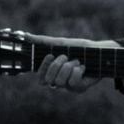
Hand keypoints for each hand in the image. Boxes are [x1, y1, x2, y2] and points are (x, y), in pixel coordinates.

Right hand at [0, 23, 119, 93]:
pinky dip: (78, 70)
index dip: (39, 68)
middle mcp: (57, 81)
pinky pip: (72, 82)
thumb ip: (42, 42)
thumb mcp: (60, 44)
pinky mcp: (78, 89)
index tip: (49, 55)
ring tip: (77, 61)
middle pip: (47, 81)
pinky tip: (83, 67)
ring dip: (69, 67)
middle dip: (56, 66)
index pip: (38, 77)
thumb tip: (23, 35)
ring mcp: (67, 86)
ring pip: (59, 81)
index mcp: (50, 71)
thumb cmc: (79, 49)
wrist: (100, 53)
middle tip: (66, 57)